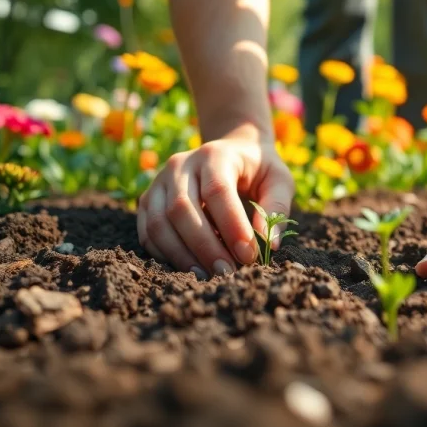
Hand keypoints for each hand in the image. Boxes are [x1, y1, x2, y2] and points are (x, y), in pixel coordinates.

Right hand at [137, 133, 294, 277]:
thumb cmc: (258, 169)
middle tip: (227, 273)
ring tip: (208, 276)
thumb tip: (269, 243)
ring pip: (159, 222)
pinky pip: (148, 232)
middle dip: (205, 246)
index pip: (217, 191)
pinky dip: (165, 254)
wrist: (232, 151)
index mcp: (214, 155)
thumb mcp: (278, 179)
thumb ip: (276, 207)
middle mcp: (180, 165)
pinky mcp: (149, 200)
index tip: (248, 255)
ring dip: (182, 255)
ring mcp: (159, 181)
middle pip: (182, 208)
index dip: (231, 226)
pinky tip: (189, 267)